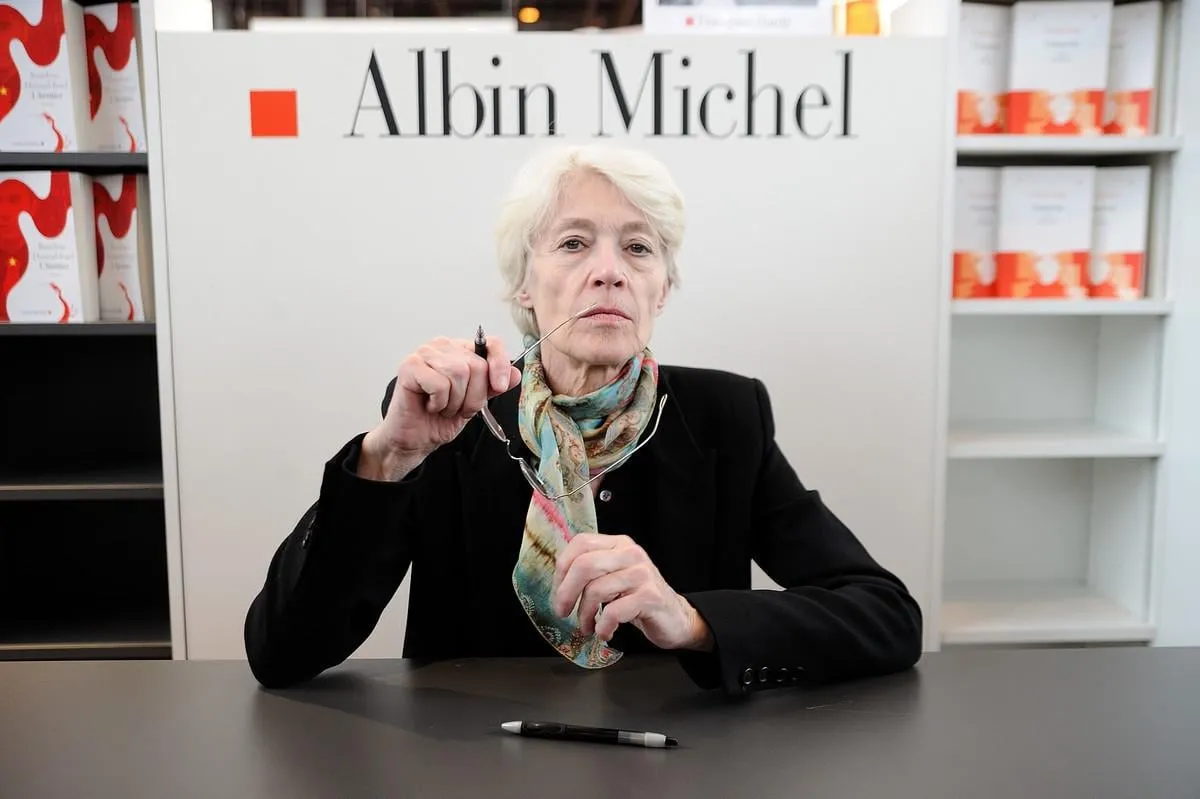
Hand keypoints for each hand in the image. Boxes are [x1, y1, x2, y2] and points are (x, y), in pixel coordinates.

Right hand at [359, 335, 520, 480]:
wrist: (415, 438)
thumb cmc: (440, 418)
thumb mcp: (475, 402)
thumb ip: (493, 386)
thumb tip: (516, 374)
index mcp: (461, 350)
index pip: (491, 343)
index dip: (500, 365)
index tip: (500, 387)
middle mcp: (443, 346)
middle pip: (476, 365)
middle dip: (473, 396)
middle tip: (458, 407)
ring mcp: (424, 353)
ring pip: (459, 373)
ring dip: (455, 401)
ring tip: (443, 407)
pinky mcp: (410, 366)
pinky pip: (439, 384)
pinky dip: (439, 402)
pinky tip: (429, 405)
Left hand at [551, 533, 712, 651]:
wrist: (675, 618)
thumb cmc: (637, 599)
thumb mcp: (613, 578)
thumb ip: (591, 572)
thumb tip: (557, 583)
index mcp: (618, 544)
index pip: (581, 543)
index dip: (562, 568)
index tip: (558, 591)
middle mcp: (631, 553)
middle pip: (584, 565)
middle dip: (566, 592)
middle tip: (562, 612)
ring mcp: (642, 574)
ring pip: (596, 590)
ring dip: (585, 615)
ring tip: (587, 626)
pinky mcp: (650, 597)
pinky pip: (613, 611)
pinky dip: (603, 626)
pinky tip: (605, 632)